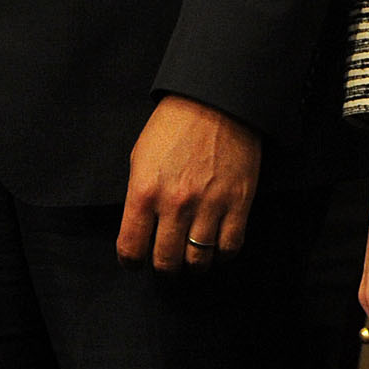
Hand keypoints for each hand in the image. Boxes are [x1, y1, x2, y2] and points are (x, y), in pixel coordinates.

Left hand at [116, 95, 260, 272]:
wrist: (216, 100)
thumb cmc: (175, 125)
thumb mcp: (141, 157)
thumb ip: (138, 196)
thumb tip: (139, 229)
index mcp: (144, 191)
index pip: (131, 249)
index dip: (131, 262)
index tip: (135, 261)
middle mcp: (174, 204)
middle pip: (166, 262)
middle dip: (164, 268)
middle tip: (166, 261)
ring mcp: (208, 205)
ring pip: (198, 261)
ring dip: (193, 265)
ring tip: (191, 257)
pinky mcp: (238, 203)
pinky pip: (229, 247)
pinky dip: (221, 255)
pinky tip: (215, 247)